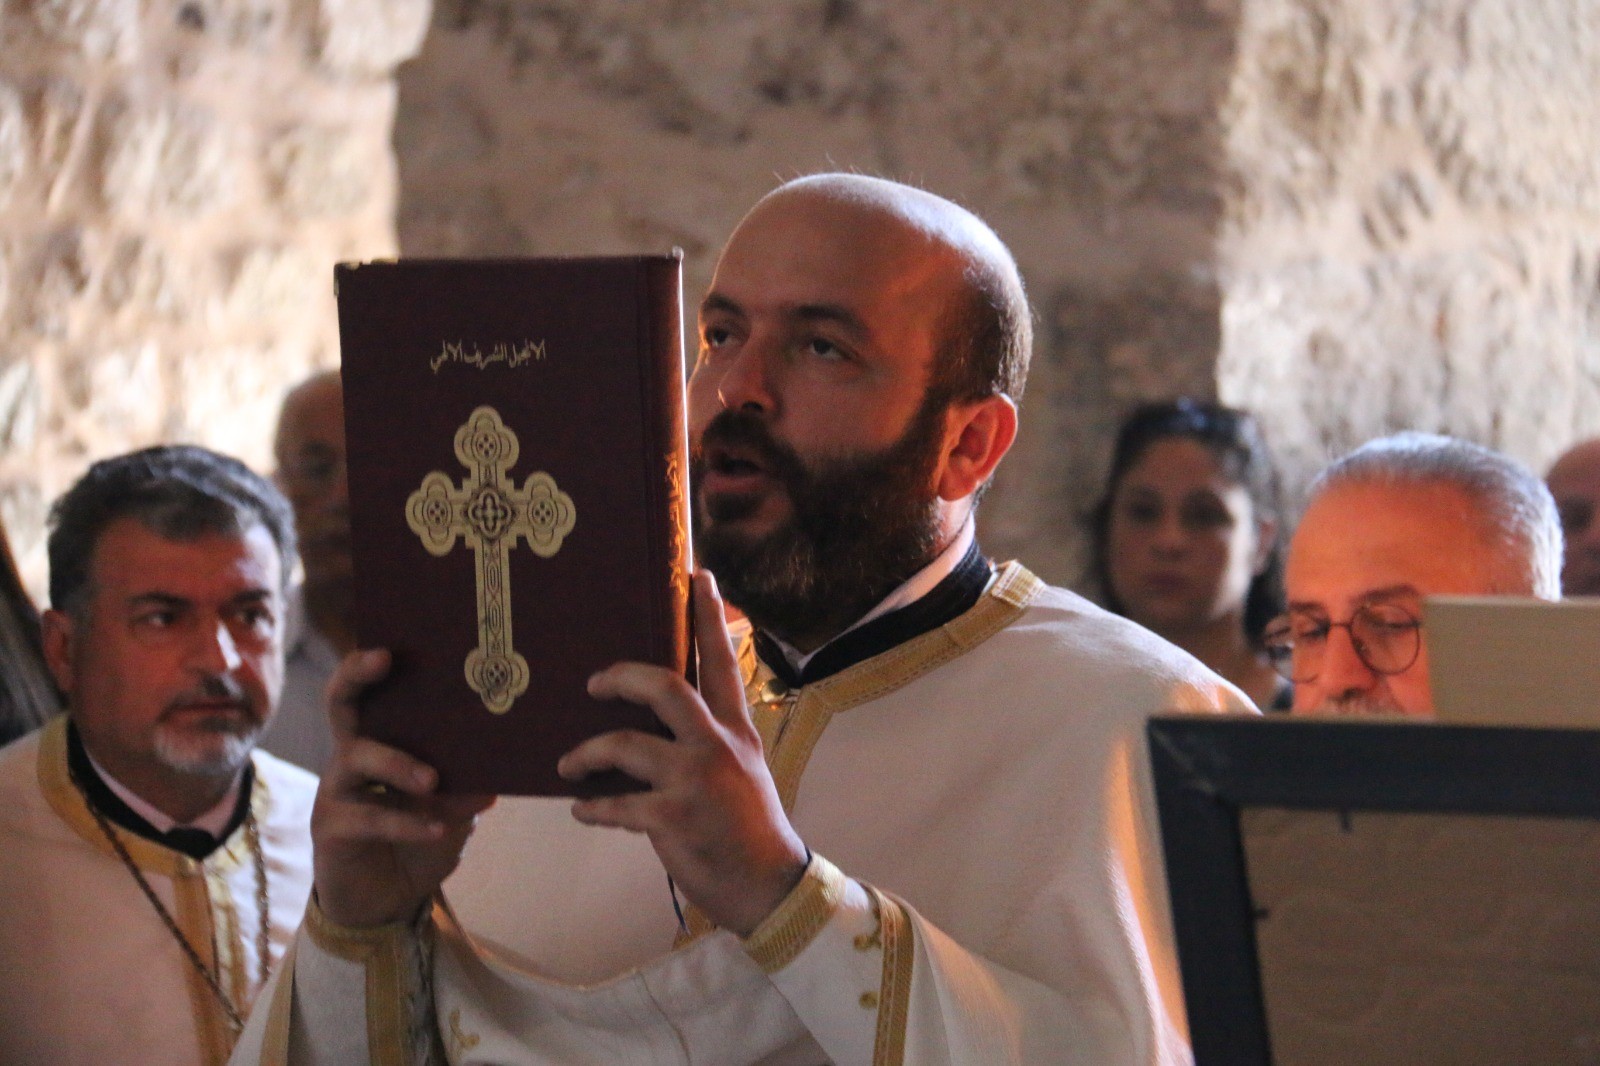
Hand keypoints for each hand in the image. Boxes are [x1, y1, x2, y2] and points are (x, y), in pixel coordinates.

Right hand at [311, 650, 494, 927]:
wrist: (386, 905)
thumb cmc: (419, 843)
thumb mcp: (454, 813)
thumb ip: (469, 790)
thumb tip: (497, 774)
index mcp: (381, 742)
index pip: (370, 693)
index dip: (369, 665)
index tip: (392, 645)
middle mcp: (350, 756)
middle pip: (342, 703)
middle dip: (357, 675)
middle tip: (384, 659)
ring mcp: (336, 790)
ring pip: (357, 757)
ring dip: (398, 763)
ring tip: (433, 779)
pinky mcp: (331, 828)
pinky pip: (367, 817)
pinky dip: (405, 822)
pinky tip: (436, 829)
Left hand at [558, 570, 807, 936]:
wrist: (768, 886)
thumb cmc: (748, 829)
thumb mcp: (743, 771)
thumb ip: (710, 740)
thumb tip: (658, 722)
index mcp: (736, 731)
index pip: (720, 663)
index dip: (708, 617)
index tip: (698, 574)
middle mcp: (717, 746)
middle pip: (663, 687)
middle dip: (620, 677)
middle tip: (592, 683)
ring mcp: (696, 781)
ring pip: (625, 745)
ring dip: (586, 753)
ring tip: (568, 766)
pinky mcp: (674, 818)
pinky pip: (616, 804)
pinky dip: (593, 807)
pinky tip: (582, 810)